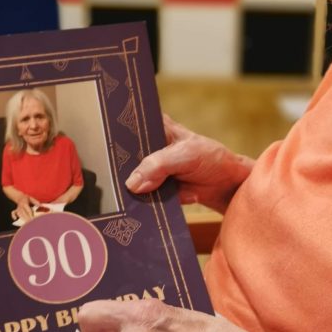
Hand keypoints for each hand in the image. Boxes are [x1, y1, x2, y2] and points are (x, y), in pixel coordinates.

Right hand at [12, 195, 36, 222]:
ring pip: (19, 214)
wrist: (19, 197)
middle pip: (24, 213)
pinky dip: (13, 216)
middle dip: (27, 219)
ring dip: (22, 219)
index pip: (28, 210)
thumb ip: (35, 201)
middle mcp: (21, 206)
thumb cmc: (27, 199)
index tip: (33, 219)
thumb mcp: (31, 198)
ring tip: (25, 223)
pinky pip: (13, 213)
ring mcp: (17, 208)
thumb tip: (39, 205)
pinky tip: (15, 219)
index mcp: (25, 203)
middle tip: (30, 223)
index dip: (31, 215)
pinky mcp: (15, 210)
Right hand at [125, 115, 254, 213]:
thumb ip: (158, 165)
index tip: (103, 147)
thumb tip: (132, 183)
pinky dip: (141, 201)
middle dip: (119, 167)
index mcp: (157, 128)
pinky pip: (140, 196)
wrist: (227, 186)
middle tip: (113, 178)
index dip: (116, 135)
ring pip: (130, 178)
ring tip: (125, 196)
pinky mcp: (154, 189)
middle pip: (125, 156)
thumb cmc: (211, 159)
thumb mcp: (186, 155)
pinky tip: (138, 206)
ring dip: (129, 189)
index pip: (129, 126)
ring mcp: (151, 170)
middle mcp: (150, 148)